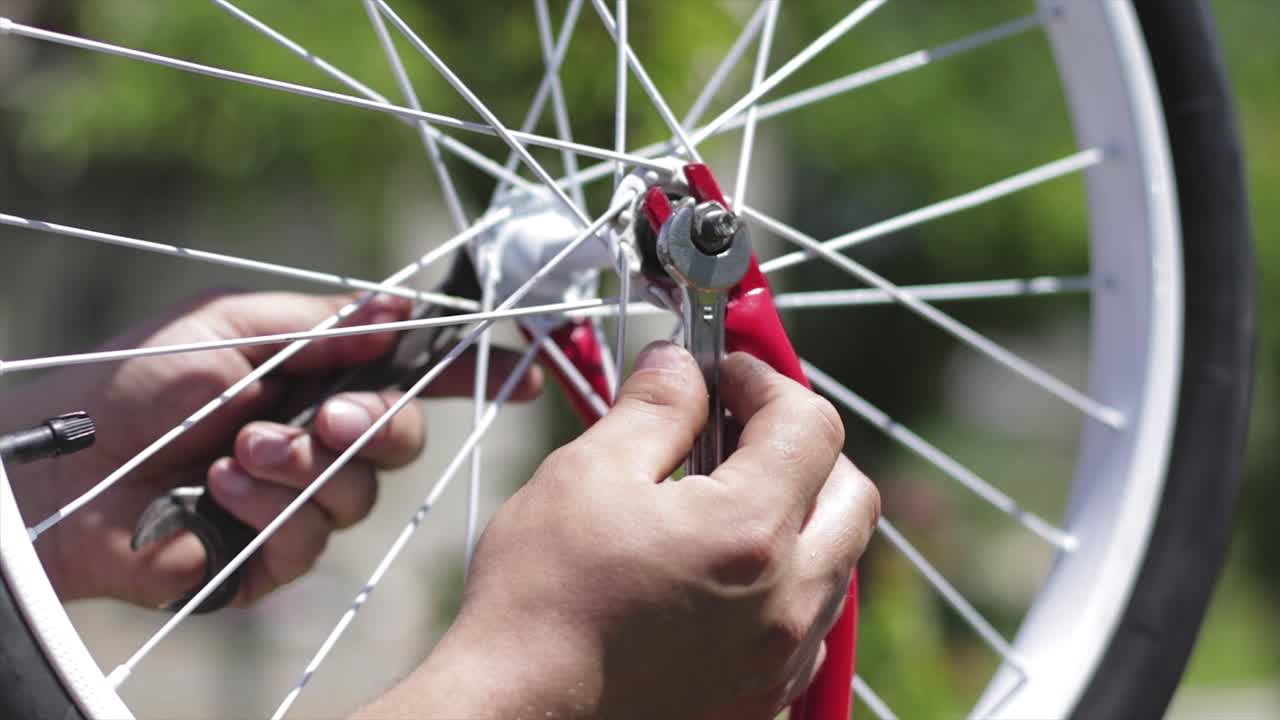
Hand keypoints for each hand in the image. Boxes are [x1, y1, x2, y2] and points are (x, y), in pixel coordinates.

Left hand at [5, 289, 541, 607]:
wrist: (67, 466)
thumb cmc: (135, 383)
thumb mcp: (233, 326)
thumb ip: (323, 323)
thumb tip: (400, 307)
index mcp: (313, 375)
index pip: (408, 375)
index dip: (465, 373)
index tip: (519, 371)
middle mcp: (316, 437)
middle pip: (401, 439)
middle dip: (372, 427)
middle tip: (328, 420)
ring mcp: (296, 499)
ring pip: (358, 493)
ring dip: (300, 469)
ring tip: (237, 454)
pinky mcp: (270, 555)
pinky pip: (310, 541)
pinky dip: (266, 513)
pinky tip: (218, 493)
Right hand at [361, 342, 878, 719]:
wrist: (520, 715)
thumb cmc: (541, 597)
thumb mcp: (587, 474)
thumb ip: (654, 408)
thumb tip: (681, 363)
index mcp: (750, 532)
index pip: (810, 424)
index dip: (767, 382)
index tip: (722, 376)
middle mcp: (789, 600)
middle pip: (851, 490)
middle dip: (803, 444)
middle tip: (736, 429)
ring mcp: (782, 655)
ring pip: (839, 557)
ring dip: (801, 510)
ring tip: (723, 498)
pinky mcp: (764, 693)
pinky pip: (811, 618)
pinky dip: (786, 576)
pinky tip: (719, 568)